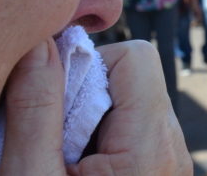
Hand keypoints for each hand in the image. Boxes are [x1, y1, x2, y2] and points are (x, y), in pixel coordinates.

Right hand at [0, 39, 190, 175]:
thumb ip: (35, 107)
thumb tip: (39, 42)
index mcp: (152, 146)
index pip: (136, 56)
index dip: (88, 66)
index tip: (53, 102)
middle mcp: (171, 149)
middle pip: (130, 78)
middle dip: (83, 96)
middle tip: (51, 142)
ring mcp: (167, 162)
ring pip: (128, 104)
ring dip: (86, 120)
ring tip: (59, 161)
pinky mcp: (155, 172)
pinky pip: (129, 132)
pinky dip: (95, 142)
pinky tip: (71, 169)